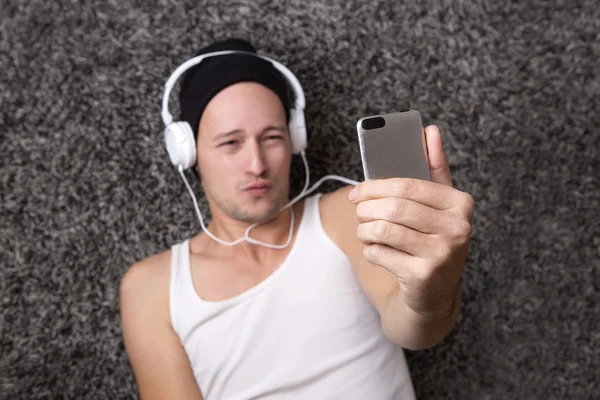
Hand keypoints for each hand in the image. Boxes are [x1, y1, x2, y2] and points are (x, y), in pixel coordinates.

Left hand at [348, 125, 473, 319]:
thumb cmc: (432, 238)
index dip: (375, 186)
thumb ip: (434, 167)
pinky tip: (376, 251)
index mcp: (460, 203)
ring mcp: (442, 253)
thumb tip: (430, 130)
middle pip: (394, 207)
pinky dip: (370, 250)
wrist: (436, 292)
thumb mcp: (438, 205)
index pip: (408, 185)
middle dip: (366, 208)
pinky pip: (380, 253)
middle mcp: (457, 228)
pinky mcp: (424, 275)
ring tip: (365, 231)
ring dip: (365, 230)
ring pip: (383, 230)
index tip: (357, 192)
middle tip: (358, 212)